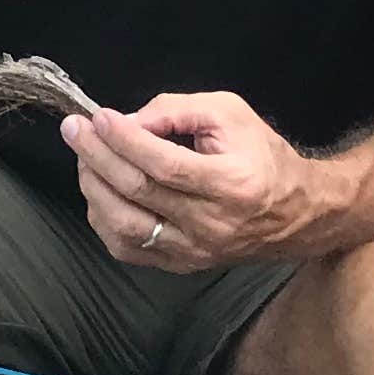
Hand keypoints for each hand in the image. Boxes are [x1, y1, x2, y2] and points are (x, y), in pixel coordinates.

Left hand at [64, 91, 339, 269]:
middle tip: (75, 129)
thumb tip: (130, 121)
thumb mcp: (230, 114)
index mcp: (232, 185)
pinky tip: (99, 192)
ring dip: (94, 188)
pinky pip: (129, 249)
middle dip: (97, 156)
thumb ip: (179, 110)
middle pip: (140, 192)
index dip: (125, 140)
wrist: (299, 212)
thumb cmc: (262, 155)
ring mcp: (196, 250)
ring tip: (85, 158)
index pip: (166, 166)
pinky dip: (103, 220)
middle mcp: (213, 224)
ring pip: (127, 226)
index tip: (98, 117)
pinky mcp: (183, 265)